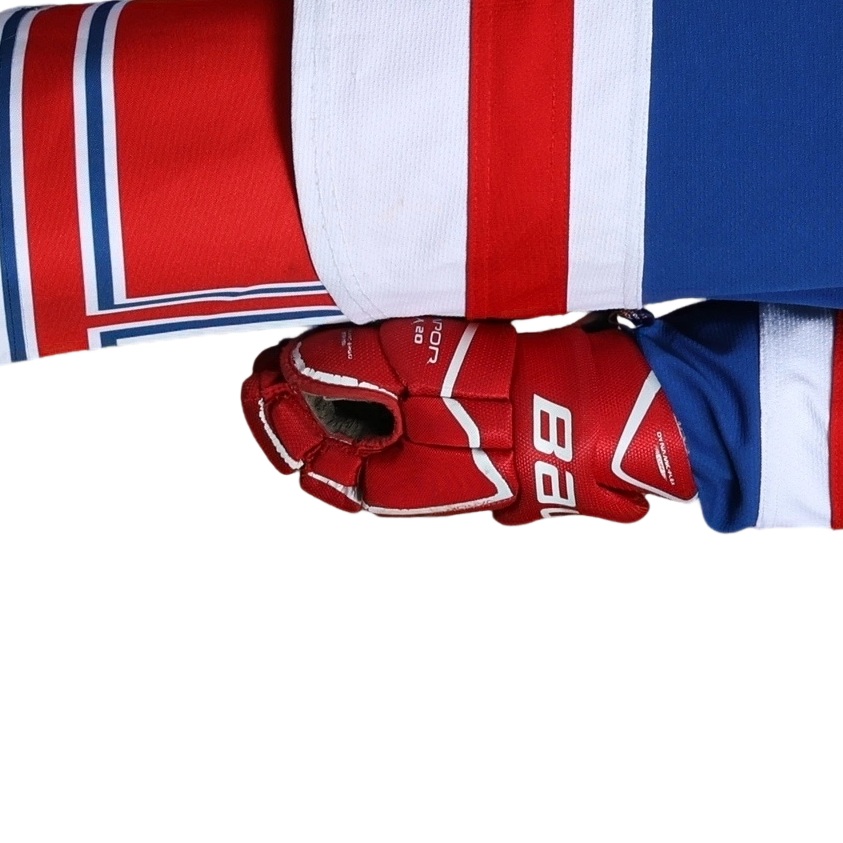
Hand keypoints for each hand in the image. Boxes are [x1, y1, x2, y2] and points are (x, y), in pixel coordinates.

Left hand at [243, 317, 694, 527]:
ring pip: (355, 432)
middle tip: (269, 362)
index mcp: (380, 486)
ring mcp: (427, 462)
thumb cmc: (506, 402)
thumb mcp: (419, 372)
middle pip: (322, 447)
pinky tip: (357, 360)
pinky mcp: (453, 439)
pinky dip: (364, 391)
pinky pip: (391, 420)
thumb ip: (351, 366)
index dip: (269, 416)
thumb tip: (294, 364)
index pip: (300, 457)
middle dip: (291, 404)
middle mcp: (397, 481)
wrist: (588, 417)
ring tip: (302, 357)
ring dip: (324, 394)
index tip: (254, 376)